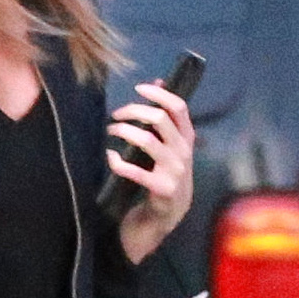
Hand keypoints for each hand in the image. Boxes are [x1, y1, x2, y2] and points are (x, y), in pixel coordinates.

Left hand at [108, 80, 195, 264]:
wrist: (168, 215)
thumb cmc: (166, 174)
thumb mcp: (171, 145)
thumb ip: (166, 118)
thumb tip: (158, 82)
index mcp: (187, 138)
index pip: (179, 107)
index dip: (159, 94)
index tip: (138, 89)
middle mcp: (184, 152)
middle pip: (159, 118)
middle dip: (133, 111)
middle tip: (115, 115)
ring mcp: (175, 171)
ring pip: (146, 140)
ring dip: (123, 132)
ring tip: (110, 131)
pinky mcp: (162, 189)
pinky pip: (135, 171)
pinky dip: (118, 163)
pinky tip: (110, 158)